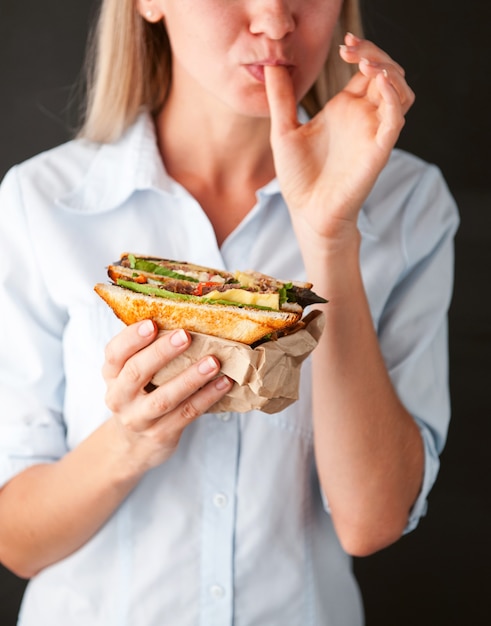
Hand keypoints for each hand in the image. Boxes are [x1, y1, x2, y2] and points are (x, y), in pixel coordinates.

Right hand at [102, 320, 232, 472]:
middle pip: (136, 372)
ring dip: (190, 378)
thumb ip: (146, 350)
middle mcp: (120, 397)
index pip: (115, 353)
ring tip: (213, 362)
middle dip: (161, 352)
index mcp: (112, 374)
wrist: (132, 444)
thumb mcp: (130, 373)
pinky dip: (206, 397)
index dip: (131, 338)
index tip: (152, 323)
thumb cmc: (139, 395)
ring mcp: (140, 419)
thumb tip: (182, 315)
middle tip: (185, 335)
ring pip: (164, 398)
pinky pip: (186, 414)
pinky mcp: (161, 434)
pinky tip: (223, 383)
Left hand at [265, 33, 414, 245]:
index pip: (366, 69)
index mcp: (344, 109)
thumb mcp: (284, 131)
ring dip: (390, 71)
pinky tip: (380, 84)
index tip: (343, 45)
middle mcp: (363, 117)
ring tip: (366, 64)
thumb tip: (271, 65)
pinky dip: (394, 98)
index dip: (362, 51)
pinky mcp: (378, 150)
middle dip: (376, 54)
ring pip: (401, 92)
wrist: (308, 213)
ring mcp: (373, 133)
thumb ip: (281, 98)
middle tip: (351, 49)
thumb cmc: (299, 178)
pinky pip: (396, 119)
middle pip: (387, 73)